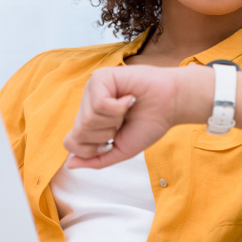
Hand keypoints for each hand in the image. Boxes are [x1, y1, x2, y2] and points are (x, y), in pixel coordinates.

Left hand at [63, 64, 212, 168]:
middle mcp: (87, 104)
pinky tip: (129, 98)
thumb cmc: (149, 123)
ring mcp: (92, 90)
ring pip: (88, 119)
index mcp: (90, 120)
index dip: (92, 149)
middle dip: (105, 135)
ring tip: (127, 109)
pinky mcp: (100, 77)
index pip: (71, 142)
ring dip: (114, 120)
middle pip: (78, 132)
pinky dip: (118, 107)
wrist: (171, 105)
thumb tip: (70, 164)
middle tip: (122, 123)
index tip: (112, 141)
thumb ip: (96, 160)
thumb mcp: (120, 150)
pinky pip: (99, 104)